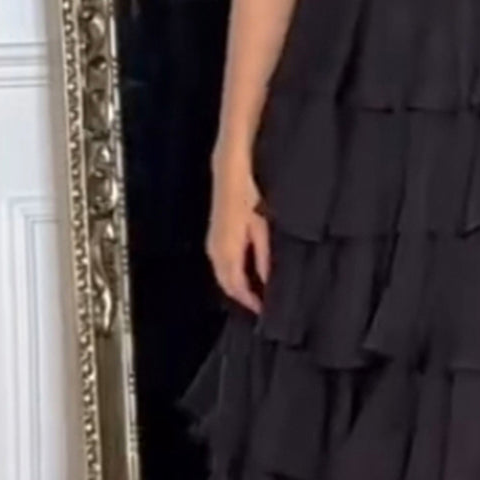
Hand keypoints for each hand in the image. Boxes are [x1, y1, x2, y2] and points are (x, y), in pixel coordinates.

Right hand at [207, 159, 268, 314]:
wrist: (230, 167)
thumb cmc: (249, 192)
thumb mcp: (262, 225)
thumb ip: (263, 256)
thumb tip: (267, 283)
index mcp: (227, 250)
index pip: (237, 288)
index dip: (251, 302)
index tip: (266, 312)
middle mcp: (215, 249)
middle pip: (226, 285)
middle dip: (243, 298)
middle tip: (263, 306)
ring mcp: (212, 241)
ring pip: (223, 274)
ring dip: (238, 285)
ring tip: (259, 293)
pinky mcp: (214, 233)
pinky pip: (221, 262)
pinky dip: (233, 273)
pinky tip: (248, 272)